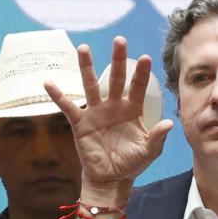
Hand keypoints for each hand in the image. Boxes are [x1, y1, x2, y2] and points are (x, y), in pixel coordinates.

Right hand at [47, 36, 173, 194]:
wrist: (111, 178)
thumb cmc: (132, 162)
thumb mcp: (149, 152)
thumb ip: (157, 137)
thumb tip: (169, 123)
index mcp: (132, 110)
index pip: (138, 87)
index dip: (142, 73)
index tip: (146, 58)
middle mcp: (114, 106)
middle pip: (116, 78)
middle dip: (118, 60)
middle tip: (120, 40)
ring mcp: (96, 112)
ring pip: (90, 85)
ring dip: (87, 67)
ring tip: (83, 48)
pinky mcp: (81, 123)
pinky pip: (68, 106)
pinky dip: (58, 95)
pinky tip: (49, 82)